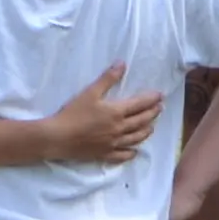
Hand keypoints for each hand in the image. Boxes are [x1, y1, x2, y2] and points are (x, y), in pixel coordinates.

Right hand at [31, 64, 159, 166]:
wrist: (58, 137)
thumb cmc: (73, 113)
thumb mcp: (90, 92)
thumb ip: (108, 79)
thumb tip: (122, 64)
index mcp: (116, 112)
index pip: (140, 104)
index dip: (151, 100)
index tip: (160, 96)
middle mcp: (119, 129)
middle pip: (141, 121)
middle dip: (152, 114)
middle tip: (160, 108)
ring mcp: (113, 144)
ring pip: (136, 138)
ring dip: (146, 131)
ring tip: (151, 127)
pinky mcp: (105, 155)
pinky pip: (123, 155)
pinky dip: (131, 153)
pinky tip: (134, 151)